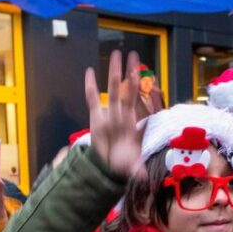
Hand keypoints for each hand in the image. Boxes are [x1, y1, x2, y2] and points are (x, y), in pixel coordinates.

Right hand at [85, 50, 144, 179]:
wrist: (110, 166)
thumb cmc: (123, 162)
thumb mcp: (130, 166)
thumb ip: (136, 170)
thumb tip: (143, 178)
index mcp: (131, 122)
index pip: (135, 100)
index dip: (137, 86)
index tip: (139, 71)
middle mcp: (120, 114)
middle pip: (124, 89)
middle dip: (127, 71)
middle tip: (132, 53)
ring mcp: (108, 114)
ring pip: (110, 89)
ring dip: (113, 72)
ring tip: (115, 54)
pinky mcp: (95, 118)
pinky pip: (92, 99)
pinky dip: (90, 86)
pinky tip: (89, 71)